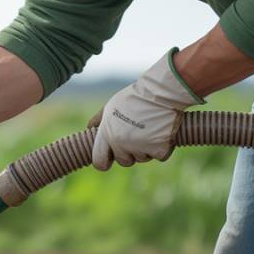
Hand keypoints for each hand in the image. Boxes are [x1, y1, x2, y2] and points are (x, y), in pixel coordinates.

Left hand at [89, 49, 203, 170]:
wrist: (161, 91)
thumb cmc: (135, 97)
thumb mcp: (111, 106)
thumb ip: (99, 120)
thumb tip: (89, 128)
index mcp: (107, 134)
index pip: (99, 161)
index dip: (105, 162)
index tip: (111, 159)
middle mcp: (120, 143)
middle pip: (124, 161)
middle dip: (131, 152)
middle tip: (139, 134)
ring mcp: (139, 147)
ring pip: (143, 158)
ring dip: (148, 148)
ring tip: (151, 128)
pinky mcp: (158, 149)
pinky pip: (160, 156)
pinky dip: (164, 147)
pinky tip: (163, 131)